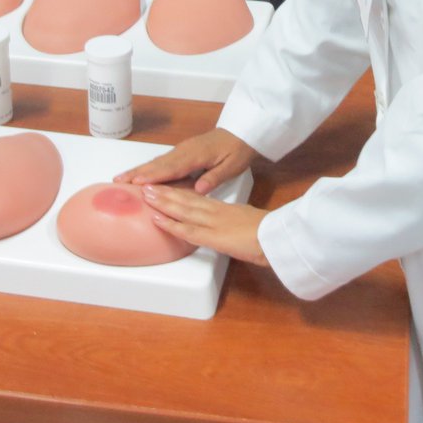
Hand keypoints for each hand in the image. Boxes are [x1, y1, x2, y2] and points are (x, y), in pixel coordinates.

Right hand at [115, 127, 255, 193]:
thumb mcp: (232, 166)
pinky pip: (162, 161)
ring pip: (157, 161)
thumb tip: (198, 189)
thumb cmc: (238, 150)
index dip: (153, 176)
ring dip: (138, 170)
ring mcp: (182, 150)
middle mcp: (184, 151)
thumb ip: (214, 177)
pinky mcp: (182, 152)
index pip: (171, 168)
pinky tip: (140, 175)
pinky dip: (148, 168)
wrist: (242, 132)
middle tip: (117, 182)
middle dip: (137, 173)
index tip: (136, 184)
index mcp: (195, 155)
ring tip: (121, 179)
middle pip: (157, 164)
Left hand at [143, 185, 268, 265]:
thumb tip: (228, 221)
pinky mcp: (212, 236)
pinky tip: (157, 219)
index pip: (195, 198)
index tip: (163, 187)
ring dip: (162, 202)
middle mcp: (214, 212)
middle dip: (164, 193)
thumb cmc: (267, 232)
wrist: (277, 237)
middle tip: (146, 186)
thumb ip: (233, 219)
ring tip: (146, 195)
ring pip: (182, 210)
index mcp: (223, 208)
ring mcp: (212, 223)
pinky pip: (186, 229)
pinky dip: (170, 224)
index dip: (177, 192)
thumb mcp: (247, 219)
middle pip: (185, 199)